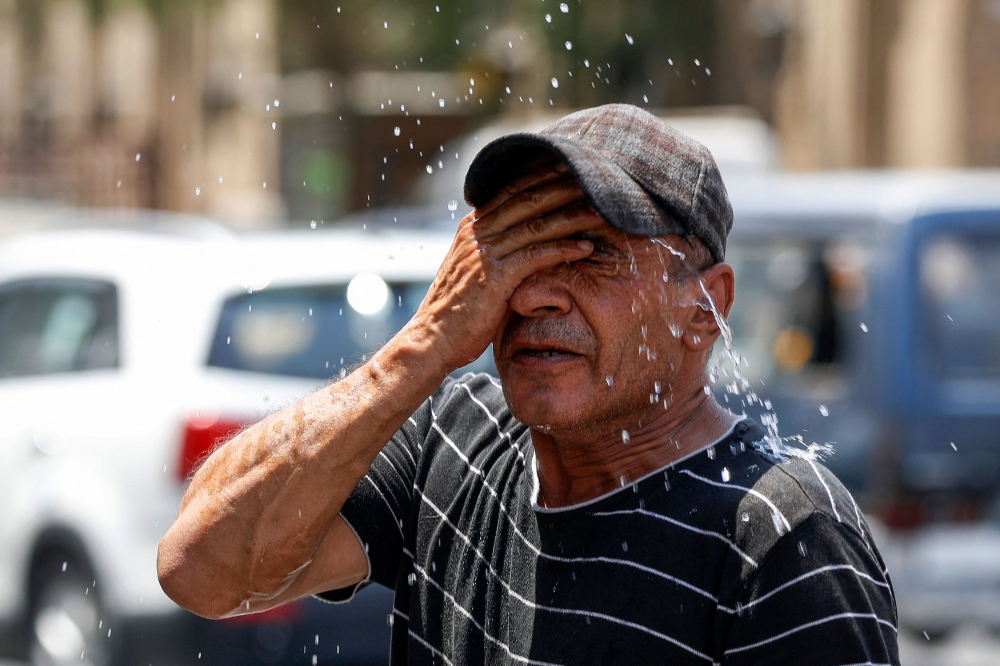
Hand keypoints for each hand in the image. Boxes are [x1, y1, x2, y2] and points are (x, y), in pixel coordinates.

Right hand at [409, 164, 602, 371]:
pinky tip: (586, 247)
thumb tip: (519, 241)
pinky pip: (536, 255)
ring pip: (536, 224)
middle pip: (527, 200)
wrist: (432, 339)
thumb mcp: (471, 271)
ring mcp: (485, 253)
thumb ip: (492, 251)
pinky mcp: (495, 277)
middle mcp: (477, 233)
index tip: (569, 167)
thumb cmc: (456, 310)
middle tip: (595, 178)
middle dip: (563, 187)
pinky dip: (564, 248)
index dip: (541, 177)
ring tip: (601, 211)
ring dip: (572, 216)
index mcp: (472, 227)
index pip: (510, 191)